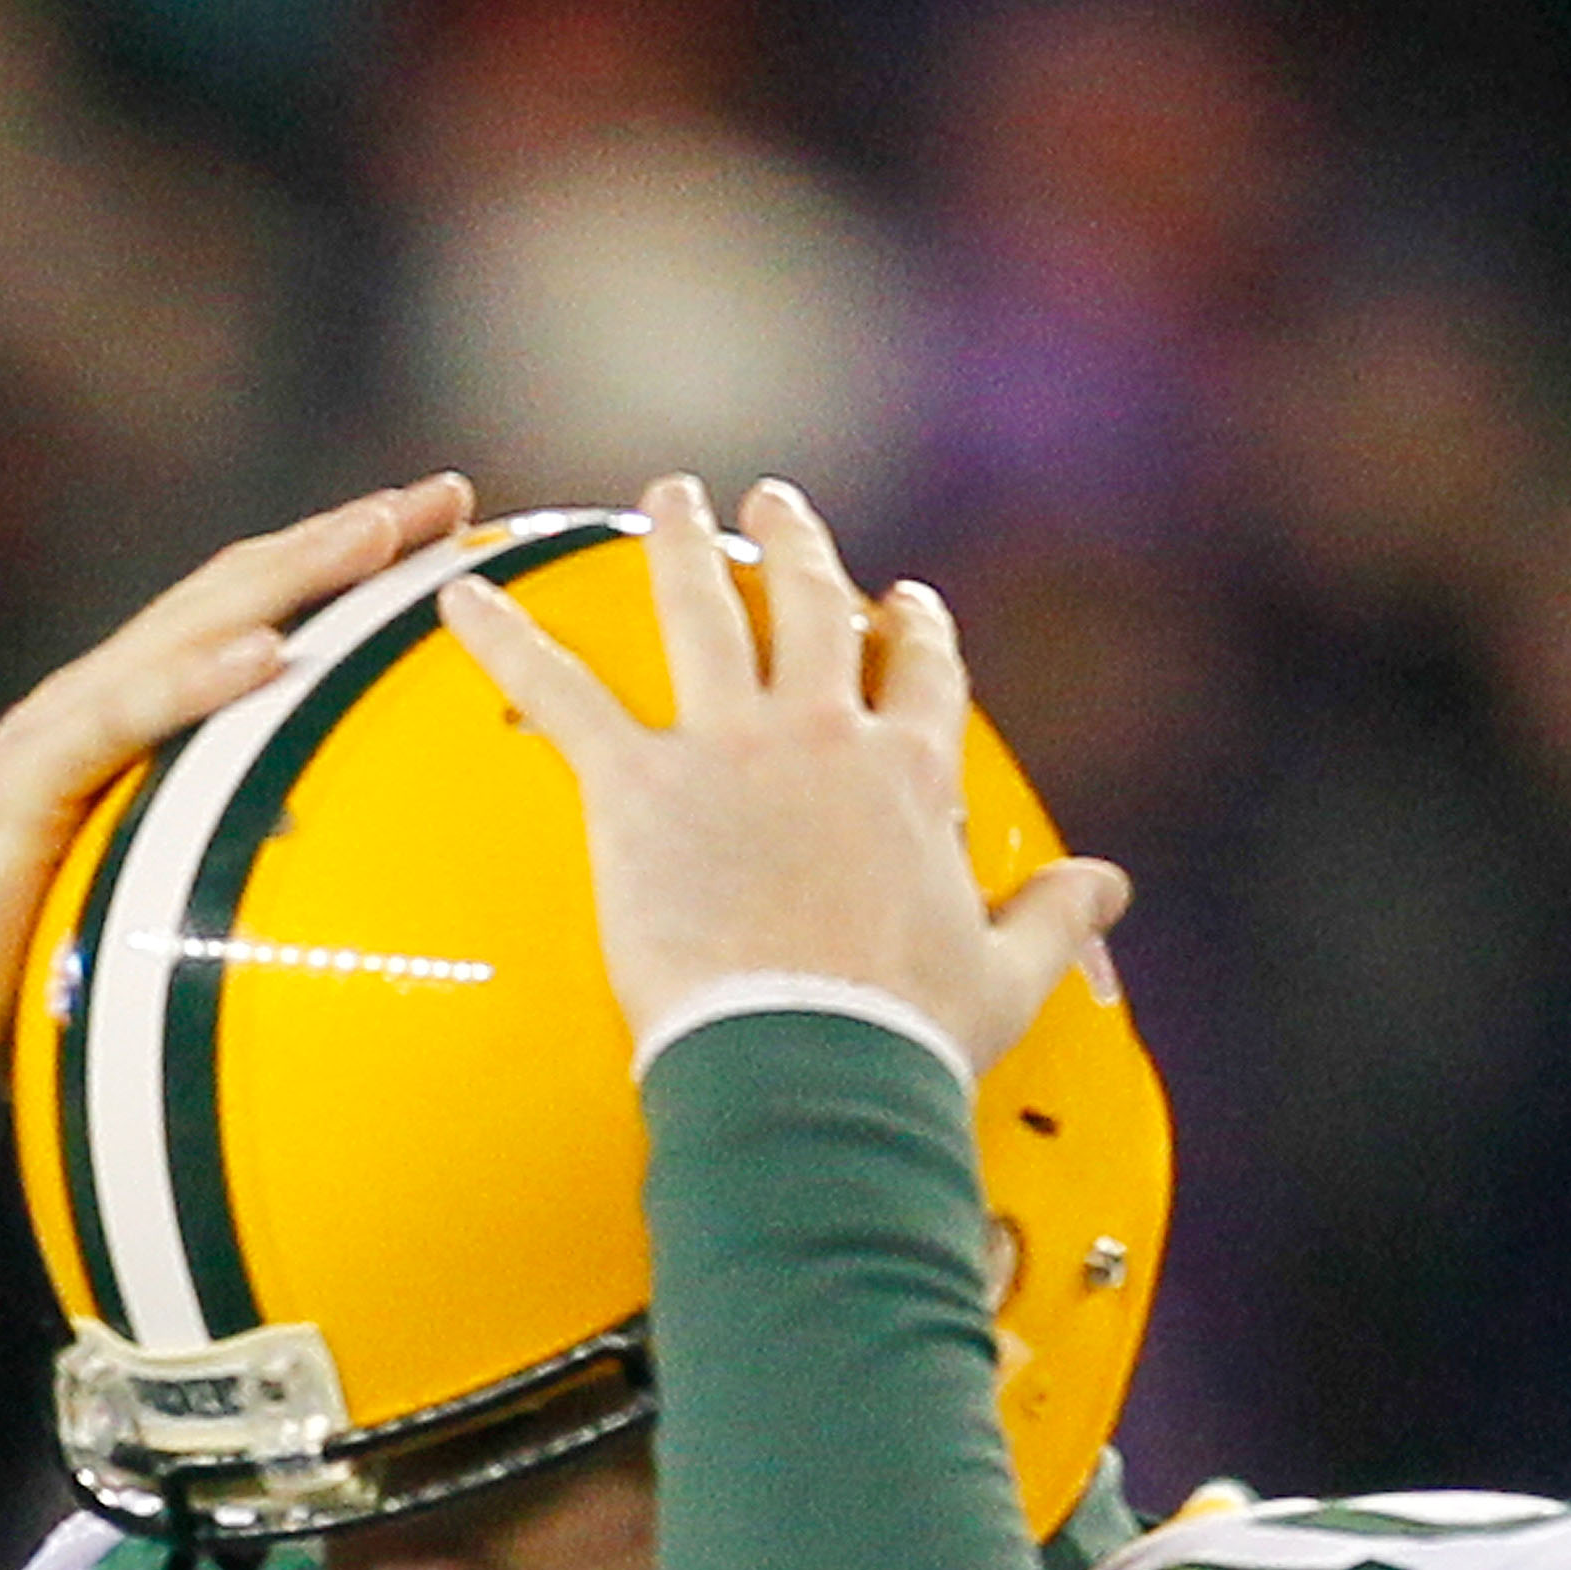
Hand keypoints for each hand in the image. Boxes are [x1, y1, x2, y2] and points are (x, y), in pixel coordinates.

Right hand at [0, 472, 474, 1086]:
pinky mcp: (25, 788)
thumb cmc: (22, 982)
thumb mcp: (152, 912)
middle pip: (240, 592)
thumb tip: (338, 901)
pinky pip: (119, 723)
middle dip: (347, 538)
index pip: (260, 620)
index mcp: (139, 724)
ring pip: (188, 628)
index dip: (351, 570)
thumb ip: (224, 878)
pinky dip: (194, 682)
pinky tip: (269, 653)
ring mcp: (58, 732)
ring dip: (292, 575)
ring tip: (379, 535)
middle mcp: (101, 700)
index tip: (452, 534)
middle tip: (450, 496)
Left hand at [438, 475, 1128, 1079]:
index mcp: (910, 776)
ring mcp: (730, 750)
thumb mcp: (1004, 976)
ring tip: (668, 498)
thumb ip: (1053, 917)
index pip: (920, 676)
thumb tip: (1110, 884)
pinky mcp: (639, 788)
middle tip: (771, 501)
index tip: (902, 606)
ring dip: (682, 545)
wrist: (813, 1072)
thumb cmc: (904, 1041)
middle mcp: (824, 735)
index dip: (912, 632)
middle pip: (812, 610)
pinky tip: (461, 594)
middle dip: (794, 545)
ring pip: (703, 611)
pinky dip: (504, 641)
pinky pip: (561, 693)